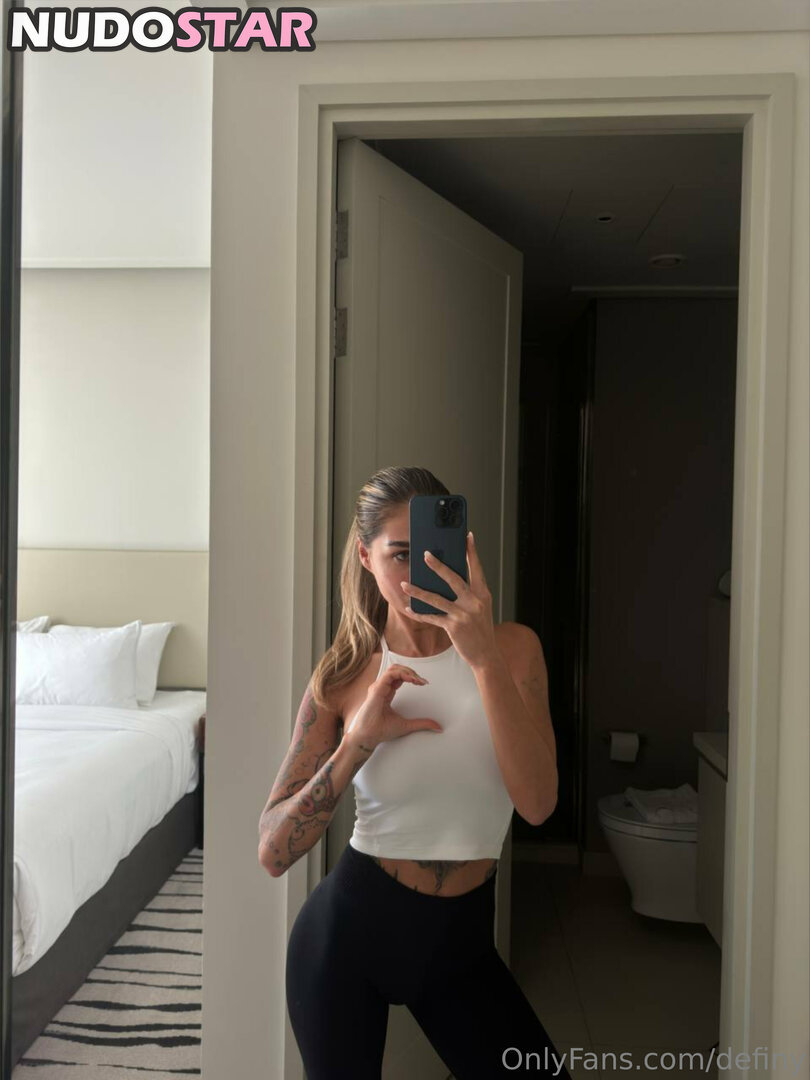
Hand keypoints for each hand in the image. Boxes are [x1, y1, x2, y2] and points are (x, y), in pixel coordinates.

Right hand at [344, 664, 442, 749]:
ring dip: (408, 671)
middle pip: (396, 670)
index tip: (423, 683)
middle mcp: (381, 688)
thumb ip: (421, 724)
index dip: (412, 677)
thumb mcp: (407, 725)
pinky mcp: (377, 689)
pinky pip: (390, 675)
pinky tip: (412, 680)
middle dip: (411, 672)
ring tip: (418, 679)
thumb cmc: (381, 731)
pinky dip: (402, 674)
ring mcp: (378, 687)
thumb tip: (437, 726)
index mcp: (386, 693)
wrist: (368, 737)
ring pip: (393, 669)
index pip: (399, 677)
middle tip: (422, 681)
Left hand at [400, 531, 498, 670]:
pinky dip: (419, 613)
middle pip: (453, 579)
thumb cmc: (481, 629)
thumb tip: (449, 578)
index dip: (472, 552)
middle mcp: (474, 602)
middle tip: (425, 554)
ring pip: (436, 599)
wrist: (486, 654)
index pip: (477, 568)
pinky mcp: (453, 627)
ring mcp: (463, 614)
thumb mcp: (481, 608)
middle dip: (438, 566)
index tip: (467, 536)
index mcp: (483, 594)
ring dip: (418, 591)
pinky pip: (432, 617)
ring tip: (404, 584)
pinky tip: (409, 608)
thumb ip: (469, 593)